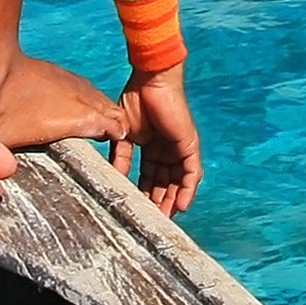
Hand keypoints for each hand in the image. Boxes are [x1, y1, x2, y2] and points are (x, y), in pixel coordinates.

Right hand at [116, 64, 202, 215]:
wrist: (150, 81)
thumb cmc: (135, 100)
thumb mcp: (123, 136)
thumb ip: (121, 158)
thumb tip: (113, 180)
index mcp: (152, 148)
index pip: (150, 178)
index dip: (145, 195)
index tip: (138, 212)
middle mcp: (168, 150)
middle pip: (165, 183)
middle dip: (159, 202)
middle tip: (152, 223)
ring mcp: (180, 148)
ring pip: (179, 182)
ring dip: (172, 201)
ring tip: (165, 220)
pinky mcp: (190, 145)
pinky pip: (192, 173)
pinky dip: (187, 190)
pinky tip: (180, 206)